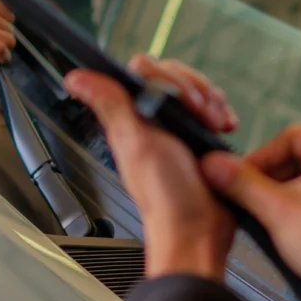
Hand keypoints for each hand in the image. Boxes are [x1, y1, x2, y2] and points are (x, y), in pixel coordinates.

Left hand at [64, 55, 238, 279]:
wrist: (199, 229)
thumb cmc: (167, 197)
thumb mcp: (137, 145)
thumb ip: (112, 106)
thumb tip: (76, 79)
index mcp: (133, 118)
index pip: (148, 71)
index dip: (169, 77)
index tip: (182, 99)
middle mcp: (154, 121)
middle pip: (176, 76)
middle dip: (197, 90)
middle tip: (201, 116)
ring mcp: (179, 129)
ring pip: (198, 91)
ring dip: (213, 102)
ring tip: (215, 125)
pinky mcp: (202, 138)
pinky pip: (214, 110)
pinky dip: (223, 113)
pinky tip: (224, 127)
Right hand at [201, 124, 300, 300]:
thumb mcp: (277, 210)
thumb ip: (241, 183)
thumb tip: (213, 164)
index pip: (292, 137)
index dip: (260, 156)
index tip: (239, 175)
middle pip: (300, 156)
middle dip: (270, 176)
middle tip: (246, 194)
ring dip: (281, 191)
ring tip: (260, 211)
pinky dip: (298, 204)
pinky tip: (280, 222)